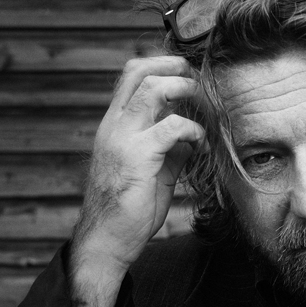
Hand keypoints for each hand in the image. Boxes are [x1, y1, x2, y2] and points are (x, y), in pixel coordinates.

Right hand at [69, 56, 205, 306]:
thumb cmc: (128, 210)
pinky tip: (200, 142)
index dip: (159, 65)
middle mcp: (113, 126)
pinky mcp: (136, 157)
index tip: (186, 73)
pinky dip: (192, 129)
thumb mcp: (152, 171)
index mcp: (114, 126)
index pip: (130, 77)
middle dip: (171, 65)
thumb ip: (168, 150)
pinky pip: (171, 127)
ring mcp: (121, 139)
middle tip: (196, 77)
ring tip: (199, 100)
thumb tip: (191, 137)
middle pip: (136, 70)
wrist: (105, 242)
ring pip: (150, 88)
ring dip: (181, 88)